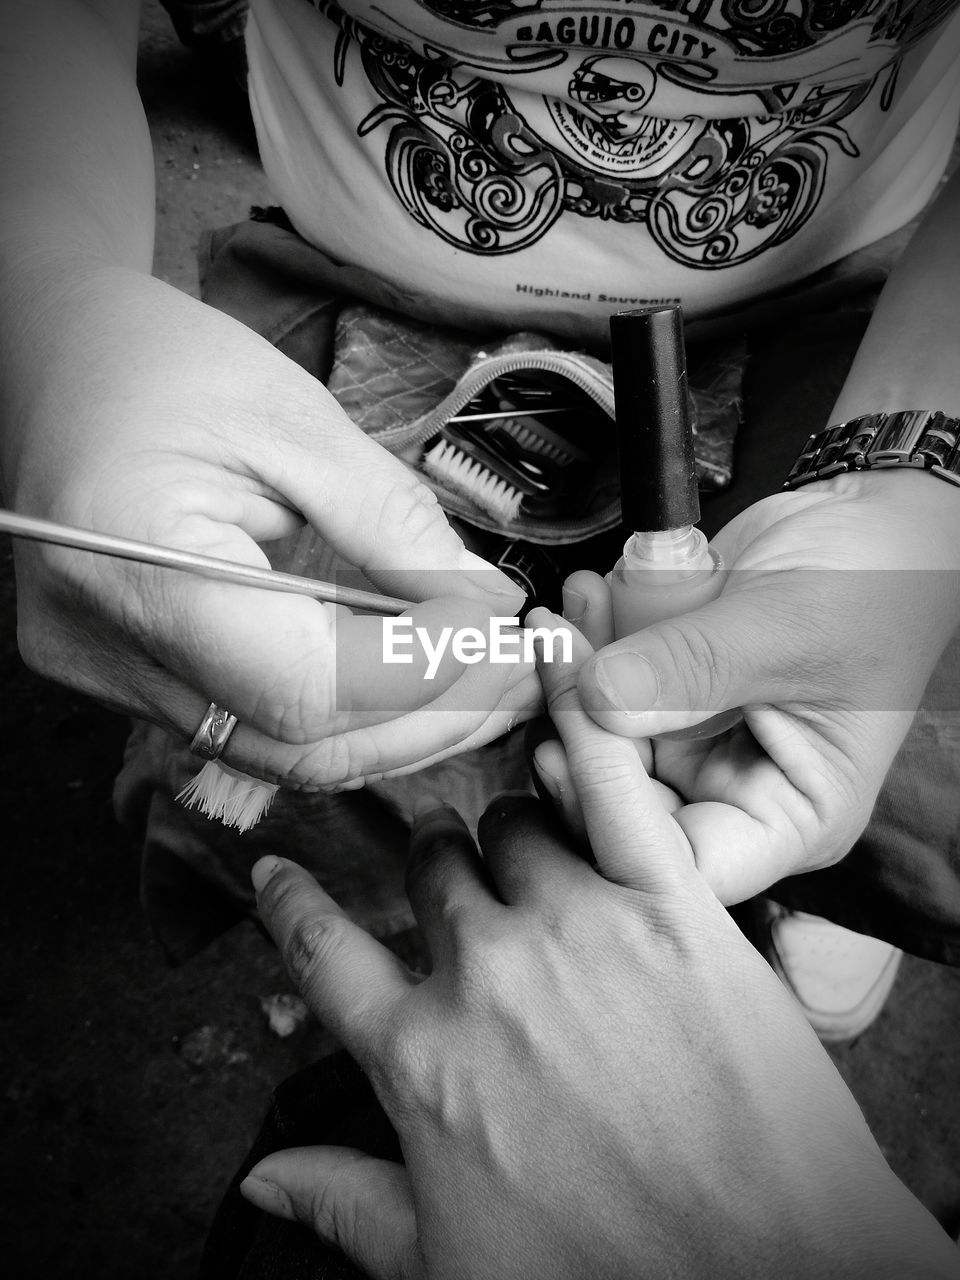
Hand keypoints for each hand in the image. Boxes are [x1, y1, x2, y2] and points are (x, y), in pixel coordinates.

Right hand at [6, 267, 536, 787]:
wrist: (58, 363)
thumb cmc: (164, 366)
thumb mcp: (295, 418)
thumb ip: (391, 522)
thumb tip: (484, 608)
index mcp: (138, 566)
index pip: (308, 687)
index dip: (423, 675)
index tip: (504, 634)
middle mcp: (109, 651)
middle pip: (300, 746)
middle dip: (430, 721)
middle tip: (519, 675)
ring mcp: (109, 679)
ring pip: (283, 756)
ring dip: (398, 730)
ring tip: (486, 682)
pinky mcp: (126, 682)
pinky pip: (254, 730)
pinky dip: (344, 715)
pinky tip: (408, 680)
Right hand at [240, 620, 953, 1278]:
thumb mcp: (442, 1270)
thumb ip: (344, 1204)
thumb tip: (259, 1180)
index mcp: (419, 1056)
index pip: (325, 952)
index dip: (294, 903)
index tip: (275, 868)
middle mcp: (482, 974)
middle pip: (431, 868)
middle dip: (436, 862)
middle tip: (454, 866)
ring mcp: (575, 928)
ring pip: (509, 822)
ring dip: (510, 824)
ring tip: (529, 827)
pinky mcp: (671, 906)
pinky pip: (612, 785)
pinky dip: (584, 717)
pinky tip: (567, 666)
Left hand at [551, 470, 959, 900]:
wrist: (874, 520)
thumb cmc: (876, 587)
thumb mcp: (788, 630)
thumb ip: (692, 669)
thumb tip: (597, 701)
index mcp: (788, 817)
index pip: (680, 864)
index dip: (614, 821)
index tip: (565, 747)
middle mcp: (735, 793)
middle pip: (623, 808)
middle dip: (578, 733)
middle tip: (555, 656)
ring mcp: (694, 743)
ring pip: (602, 742)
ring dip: (572, 678)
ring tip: (565, 613)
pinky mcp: (664, 694)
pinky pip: (605, 689)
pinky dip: (587, 644)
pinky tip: (585, 598)